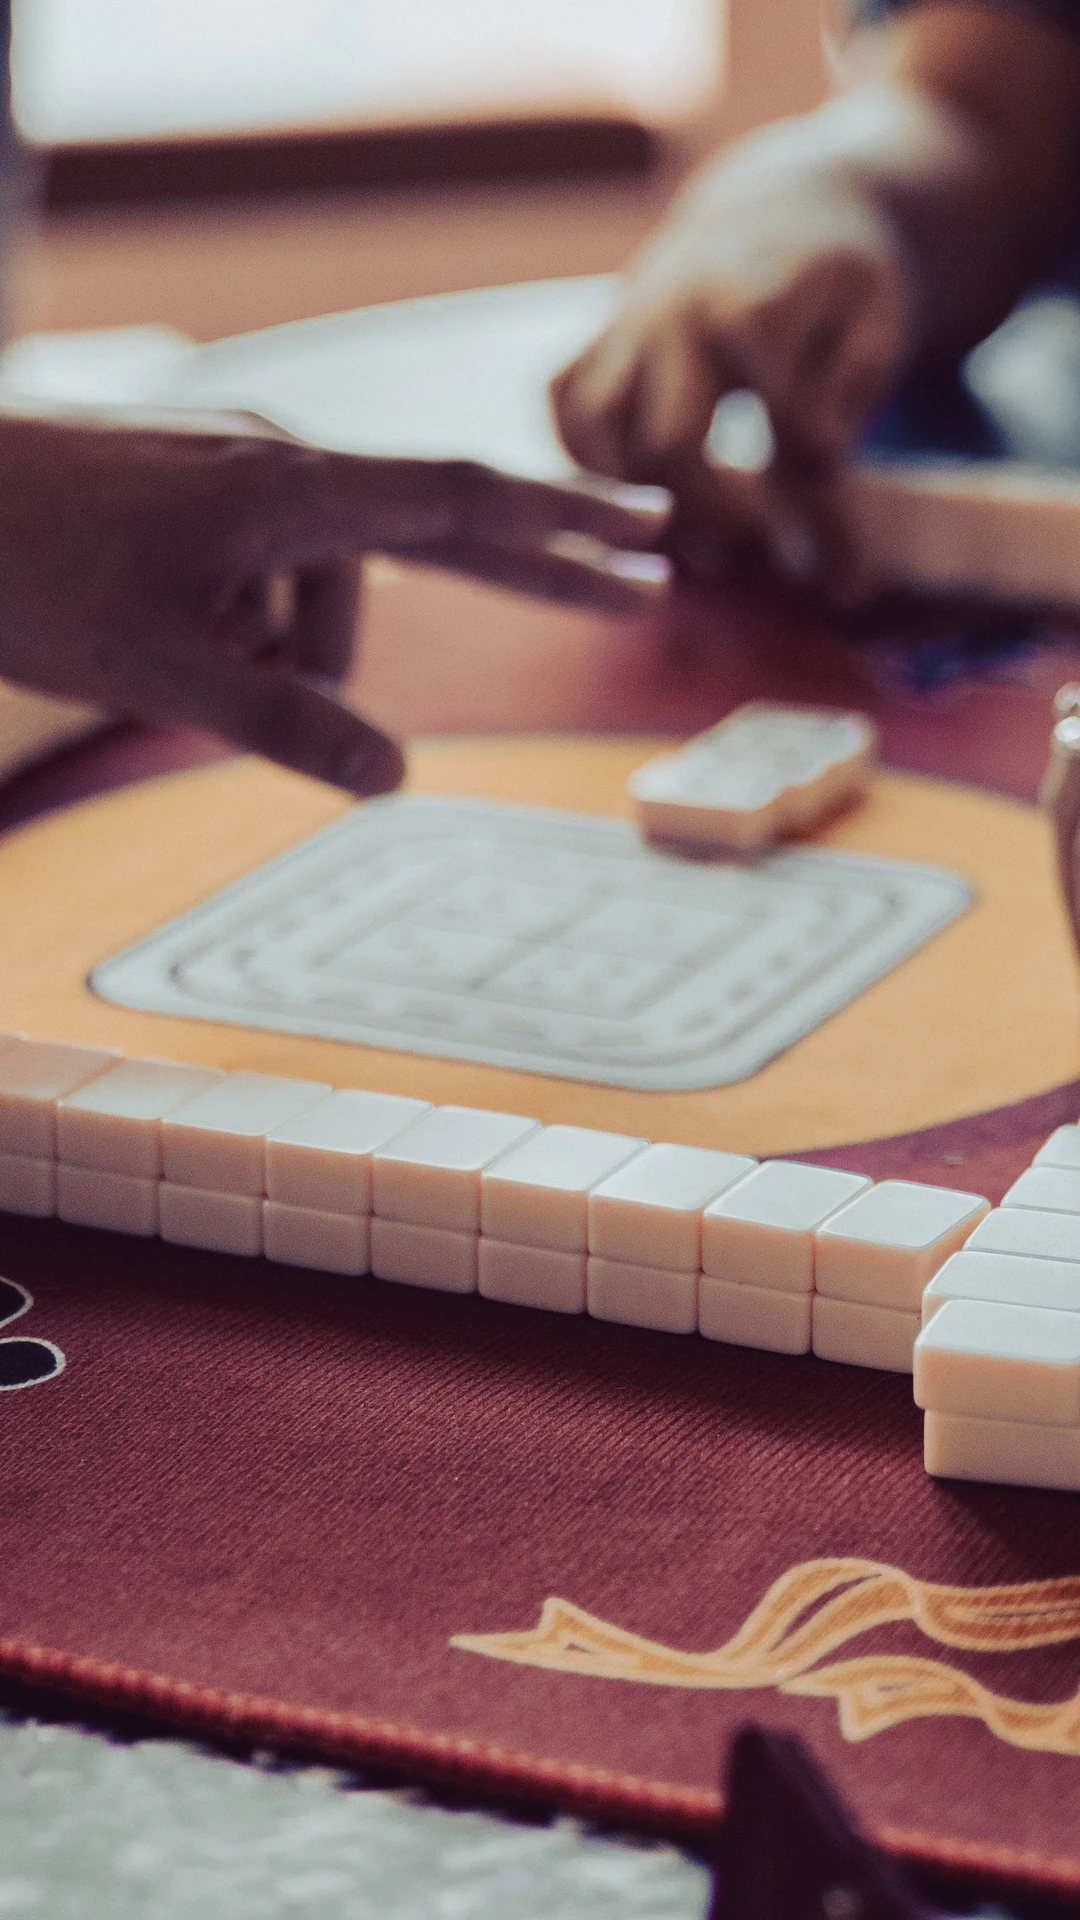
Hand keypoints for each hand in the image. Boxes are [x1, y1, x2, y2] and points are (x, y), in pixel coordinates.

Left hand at [0, 407, 667, 794]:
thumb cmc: (27, 572)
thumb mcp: (160, 672)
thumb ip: (284, 724)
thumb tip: (395, 782)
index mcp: (293, 489)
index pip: (462, 504)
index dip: (565, 533)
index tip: (650, 538)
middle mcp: (283, 461)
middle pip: (438, 527)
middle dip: (535, 570)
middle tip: (647, 581)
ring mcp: (241, 469)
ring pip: (324, 585)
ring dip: (287, 650)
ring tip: (176, 670)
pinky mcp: (203, 487)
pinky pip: (270, 568)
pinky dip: (251, 625)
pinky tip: (174, 643)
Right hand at [551, 118, 915, 595]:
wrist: (780, 210)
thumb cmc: (838, 287)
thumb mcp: (875, 337)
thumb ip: (846, 416)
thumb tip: (821, 508)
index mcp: (750, 304)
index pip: (778, 426)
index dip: (814, 505)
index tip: (843, 560)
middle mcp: (671, 313)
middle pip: (666, 448)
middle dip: (713, 519)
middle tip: (751, 557)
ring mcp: (620, 327)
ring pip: (596, 435)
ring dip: (635, 504)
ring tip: (687, 543)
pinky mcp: (590, 343)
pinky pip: (564, 410)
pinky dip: (586, 465)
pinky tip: (633, 497)